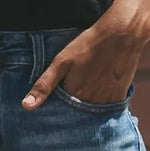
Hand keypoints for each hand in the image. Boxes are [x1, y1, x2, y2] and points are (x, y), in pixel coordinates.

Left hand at [21, 11, 144, 109]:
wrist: (123, 34)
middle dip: (71, 114)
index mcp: (73, 98)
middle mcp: (89, 105)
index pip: (60, 114)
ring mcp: (105, 103)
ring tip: (84, 95)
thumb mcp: (61, 62)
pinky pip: (105, 110)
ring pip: (91, 115)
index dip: (56, 112)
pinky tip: (97, 93)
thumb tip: (26, 106)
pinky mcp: (118, 98)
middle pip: (76, 116)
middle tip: (72, 96)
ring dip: (85, 111)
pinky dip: (100, 106)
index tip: (51, 112)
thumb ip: (44, 85)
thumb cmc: (89, 45)